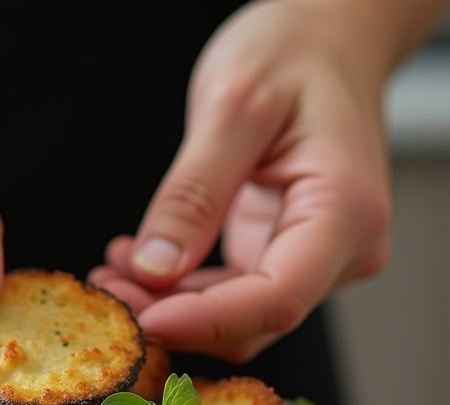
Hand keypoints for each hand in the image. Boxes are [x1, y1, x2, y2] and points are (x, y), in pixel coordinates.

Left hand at [90, 0, 423, 361]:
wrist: (330, 36)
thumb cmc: (295, 52)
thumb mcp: (232, 105)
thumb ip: (194, 192)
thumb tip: (155, 269)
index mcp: (345, 210)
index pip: (276, 299)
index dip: (205, 322)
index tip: (140, 322)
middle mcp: (346, 247)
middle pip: (255, 319)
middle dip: (176, 317)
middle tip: (103, 297)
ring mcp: (321, 256)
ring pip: (241, 316)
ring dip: (172, 306)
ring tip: (110, 276)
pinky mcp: (290, 253)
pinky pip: (234, 292)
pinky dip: (184, 289)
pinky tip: (137, 265)